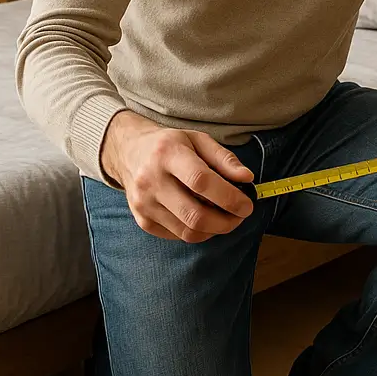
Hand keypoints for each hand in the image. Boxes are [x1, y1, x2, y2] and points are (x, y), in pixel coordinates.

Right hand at [100, 110, 254, 240]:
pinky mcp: (142, 221)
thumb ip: (224, 159)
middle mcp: (151, 181)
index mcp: (168, 154)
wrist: (129, 152)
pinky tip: (206, 220)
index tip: (247, 204)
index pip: (201, 181)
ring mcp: (144, 204)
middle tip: (241, 216)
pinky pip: (177, 236)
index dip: (228, 197)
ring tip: (227, 219)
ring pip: (187, 231)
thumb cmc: (170, 144)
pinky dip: (198, 232)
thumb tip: (247, 178)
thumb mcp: (199, 140)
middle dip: (226, 222)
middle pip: (194, 214)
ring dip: (215, 230)